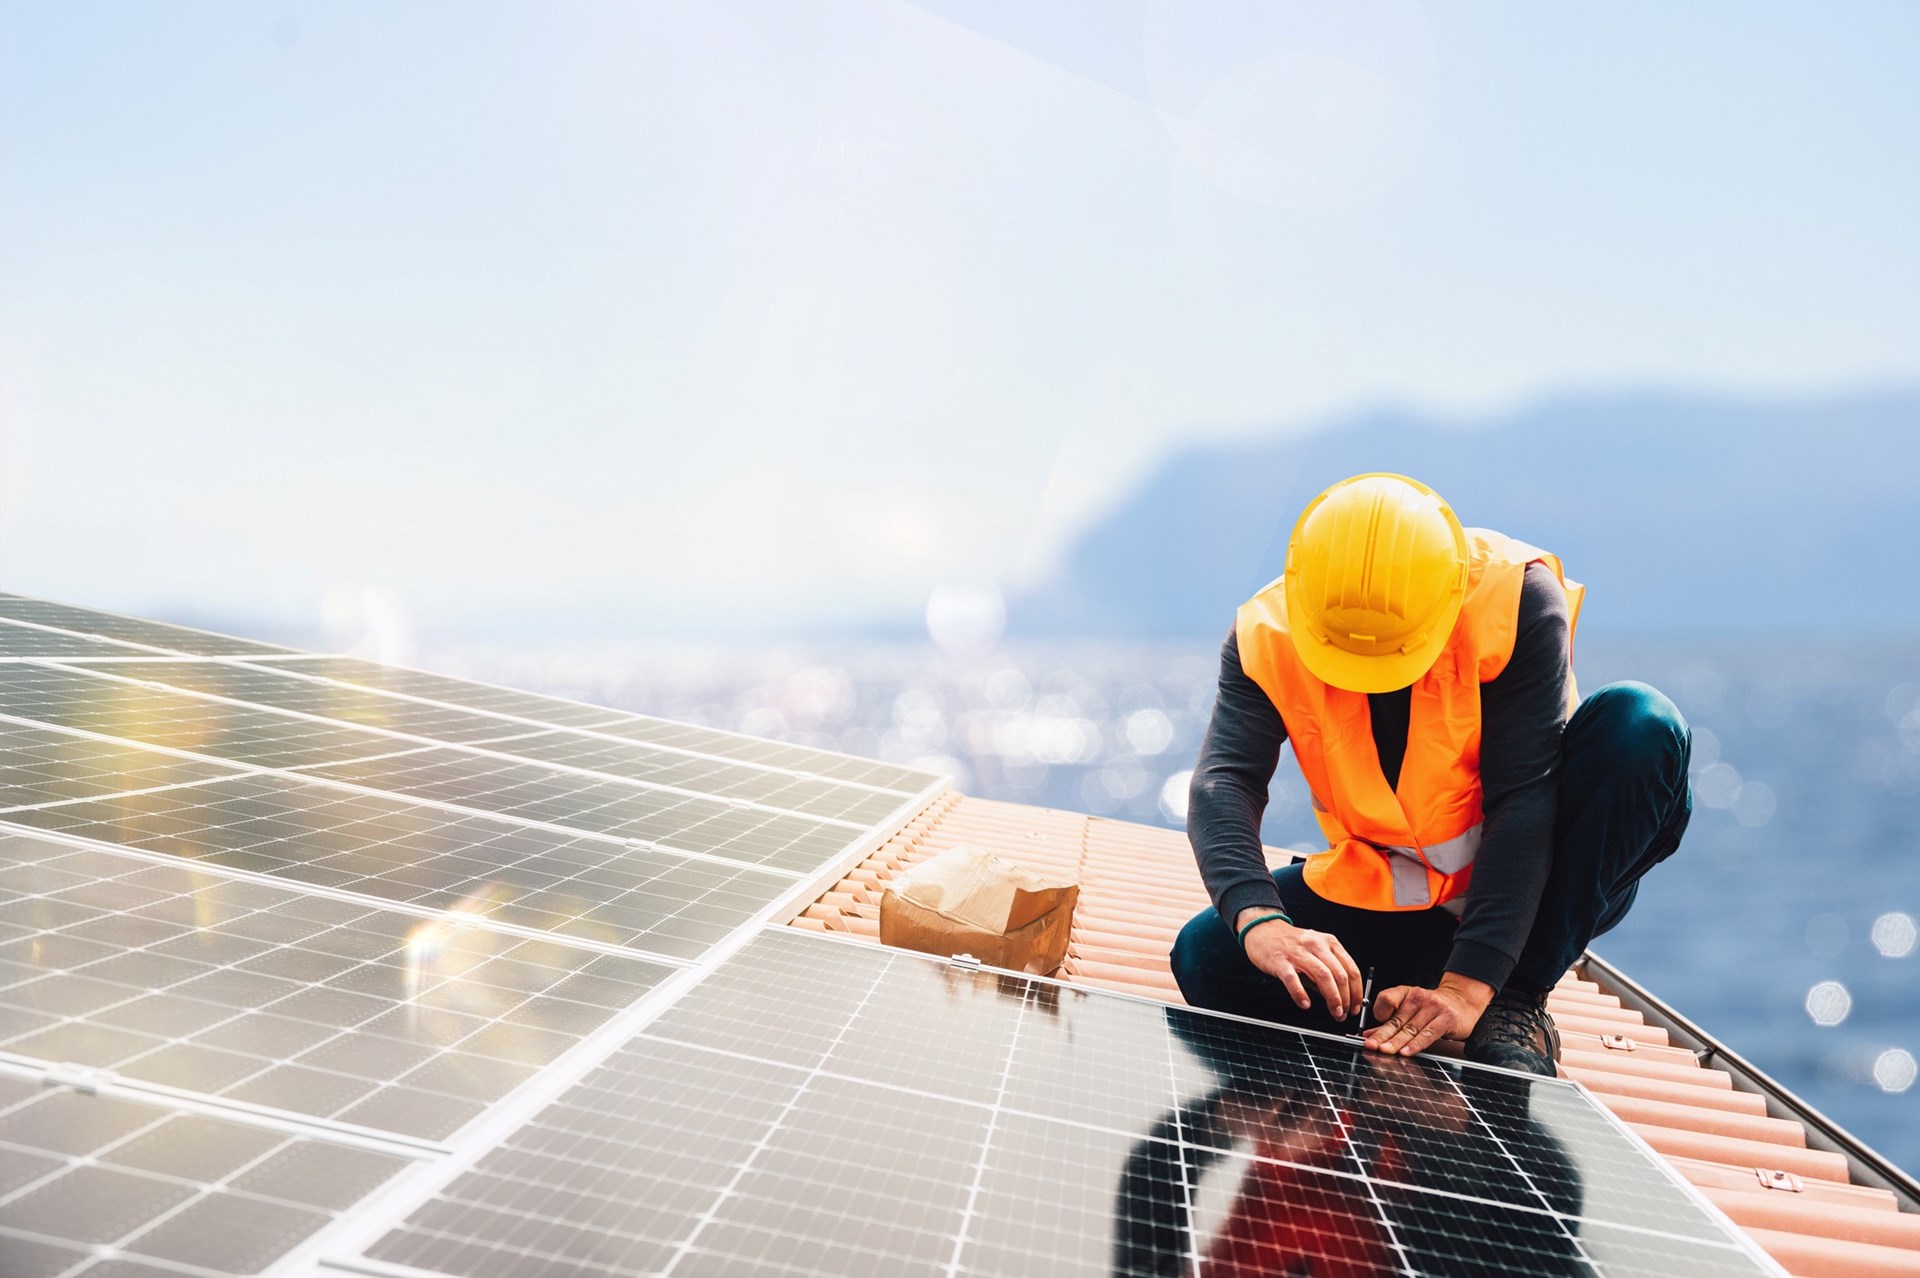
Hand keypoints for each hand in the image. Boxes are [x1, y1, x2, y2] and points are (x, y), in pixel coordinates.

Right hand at [1236, 909, 1362, 1020]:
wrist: (1262, 929)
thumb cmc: (1289, 942)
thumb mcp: (1314, 952)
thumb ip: (1327, 973)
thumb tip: (1341, 997)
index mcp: (1328, 942)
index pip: (1351, 969)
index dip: (1356, 991)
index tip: (1356, 1005)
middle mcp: (1316, 945)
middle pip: (1339, 974)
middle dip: (1346, 998)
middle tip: (1344, 1013)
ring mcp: (1298, 952)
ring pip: (1323, 976)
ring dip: (1332, 998)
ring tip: (1334, 1012)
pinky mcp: (1280, 961)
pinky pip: (1293, 979)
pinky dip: (1301, 994)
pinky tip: (1305, 1004)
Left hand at [1361, 973, 1494, 1056]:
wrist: (1462, 1002)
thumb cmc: (1433, 1007)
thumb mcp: (1410, 1009)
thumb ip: (1390, 1021)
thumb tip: (1368, 1035)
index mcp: (1406, 993)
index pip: (1387, 999)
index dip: (1378, 1013)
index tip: (1369, 1030)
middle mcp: (1419, 997)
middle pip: (1397, 1019)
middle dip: (1382, 1035)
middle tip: (1370, 1045)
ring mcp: (1433, 1007)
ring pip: (1411, 1028)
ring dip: (1396, 1042)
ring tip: (1385, 1050)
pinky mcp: (1446, 1018)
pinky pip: (1428, 1033)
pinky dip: (1416, 1044)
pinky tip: (1407, 1051)